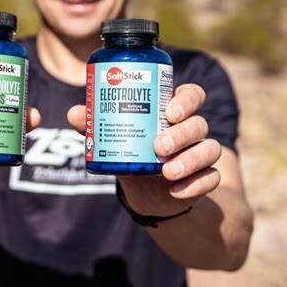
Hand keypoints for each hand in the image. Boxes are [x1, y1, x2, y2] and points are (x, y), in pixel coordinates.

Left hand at [67, 84, 221, 215]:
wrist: (145, 190)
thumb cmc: (131, 151)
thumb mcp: (114, 137)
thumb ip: (94, 125)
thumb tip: (74, 113)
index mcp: (173, 111)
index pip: (192, 95)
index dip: (187, 100)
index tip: (169, 112)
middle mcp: (191, 129)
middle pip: (199, 123)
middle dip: (181, 134)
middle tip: (159, 146)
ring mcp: (200, 153)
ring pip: (210, 149)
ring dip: (191, 160)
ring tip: (167, 172)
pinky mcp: (204, 178)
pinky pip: (212, 178)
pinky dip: (196, 185)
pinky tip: (176, 191)